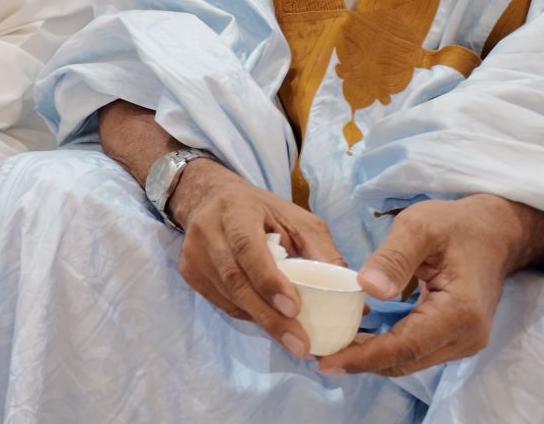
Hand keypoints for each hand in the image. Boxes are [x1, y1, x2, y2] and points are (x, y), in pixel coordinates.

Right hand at [170, 160, 344, 359]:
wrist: (211, 199)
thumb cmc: (263, 211)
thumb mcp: (296, 218)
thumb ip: (321, 250)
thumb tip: (354, 293)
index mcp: (235, 210)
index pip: (248, 248)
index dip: (269, 280)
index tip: (294, 309)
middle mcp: (207, 231)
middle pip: (236, 281)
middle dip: (270, 317)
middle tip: (301, 345)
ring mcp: (194, 255)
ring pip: (229, 297)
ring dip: (263, 321)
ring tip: (294, 341)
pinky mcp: (189, 272)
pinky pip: (223, 303)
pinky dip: (249, 315)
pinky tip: (269, 320)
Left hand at [317, 196, 515, 376]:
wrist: (493, 232)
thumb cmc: (455, 225)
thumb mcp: (419, 227)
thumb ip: (393, 258)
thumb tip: (368, 289)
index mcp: (459, 312)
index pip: (404, 346)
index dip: (363, 357)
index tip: (325, 360)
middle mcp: (466, 336)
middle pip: (405, 360)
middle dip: (360, 362)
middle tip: (316, 355)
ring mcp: (463, 341)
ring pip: (408, 360)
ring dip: (370, 358)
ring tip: (328, 348)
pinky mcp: (455, 338)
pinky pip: (414, 351)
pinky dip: (384, 348)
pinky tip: (355, 338)